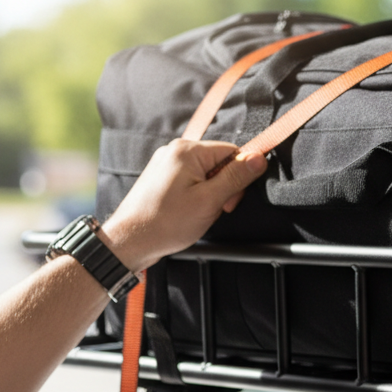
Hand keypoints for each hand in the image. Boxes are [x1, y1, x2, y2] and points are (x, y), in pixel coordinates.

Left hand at [99, 140, 266, 269]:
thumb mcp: (210, 200)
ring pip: (207, 173)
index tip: (230, 200)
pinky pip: (192, 180)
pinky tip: (189, 210)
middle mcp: (175, 151)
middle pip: (220, 162)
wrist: (131, 241)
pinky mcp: (162, 177)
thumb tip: (259, 158)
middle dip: (224, 187)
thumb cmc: (165, 223)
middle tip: (213, 208)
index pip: (232, 151)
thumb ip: (237, 177)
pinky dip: (197, 195)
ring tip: (197, 212)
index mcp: (188, 151)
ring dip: (211, 194)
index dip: (239, 177)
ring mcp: (167, 163)